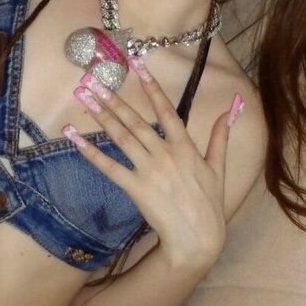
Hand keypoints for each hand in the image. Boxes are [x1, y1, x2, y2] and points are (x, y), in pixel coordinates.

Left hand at [62, 61, 243, 271]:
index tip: (138, 66)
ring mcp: (149, 172)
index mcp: (186, 148)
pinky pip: (109, 167)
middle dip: (113, 98)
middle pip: (136, 121)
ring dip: (101, 115)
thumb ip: (220, 137)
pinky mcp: (135, 189)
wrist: (197, 240)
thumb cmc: (210, 205)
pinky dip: (90, 151)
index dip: (152, 87)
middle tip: (93, 79)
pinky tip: (73, 136)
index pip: (166, 111)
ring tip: (83, 96)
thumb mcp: (219, 168)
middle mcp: (165, 155)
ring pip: (121, 138)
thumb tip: (231, 109)